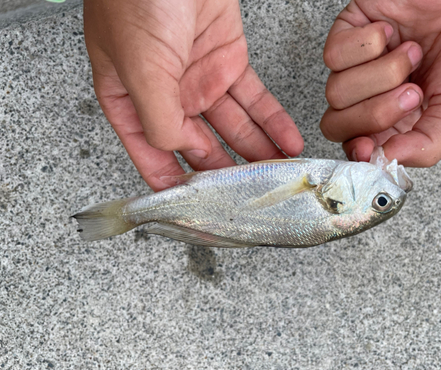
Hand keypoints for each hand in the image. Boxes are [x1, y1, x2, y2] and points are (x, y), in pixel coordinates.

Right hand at [84, 0, 303, 190]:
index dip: (178, 191)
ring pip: (234, 130)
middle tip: (256, 198)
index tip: (203, 216)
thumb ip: (158, 118)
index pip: (155, 160)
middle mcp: (167, 96)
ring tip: (281, 177)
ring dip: (258, 154)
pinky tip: (287, 142)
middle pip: (201, 150)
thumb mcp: (141, 67)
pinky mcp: (230, 60)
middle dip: (230, 176)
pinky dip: (273, 122)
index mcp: (132, 102)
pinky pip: (256, 100)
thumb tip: (179, 154)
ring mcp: (201, 79)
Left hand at [320, 0, 440, 166]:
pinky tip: (391, 33)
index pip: (355, 146)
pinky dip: (367, 45)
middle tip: (412, 91)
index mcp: (396, 119)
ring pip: (335, 92)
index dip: (357, 150)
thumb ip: (426, 143)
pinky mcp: (349, 32)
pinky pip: (333, 55)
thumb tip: (386, 162)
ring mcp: (358, 65)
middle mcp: (373, 95)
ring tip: (412, 54)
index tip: (370, 147)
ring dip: (381, 74)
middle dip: (373, 113)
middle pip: (336, 125)